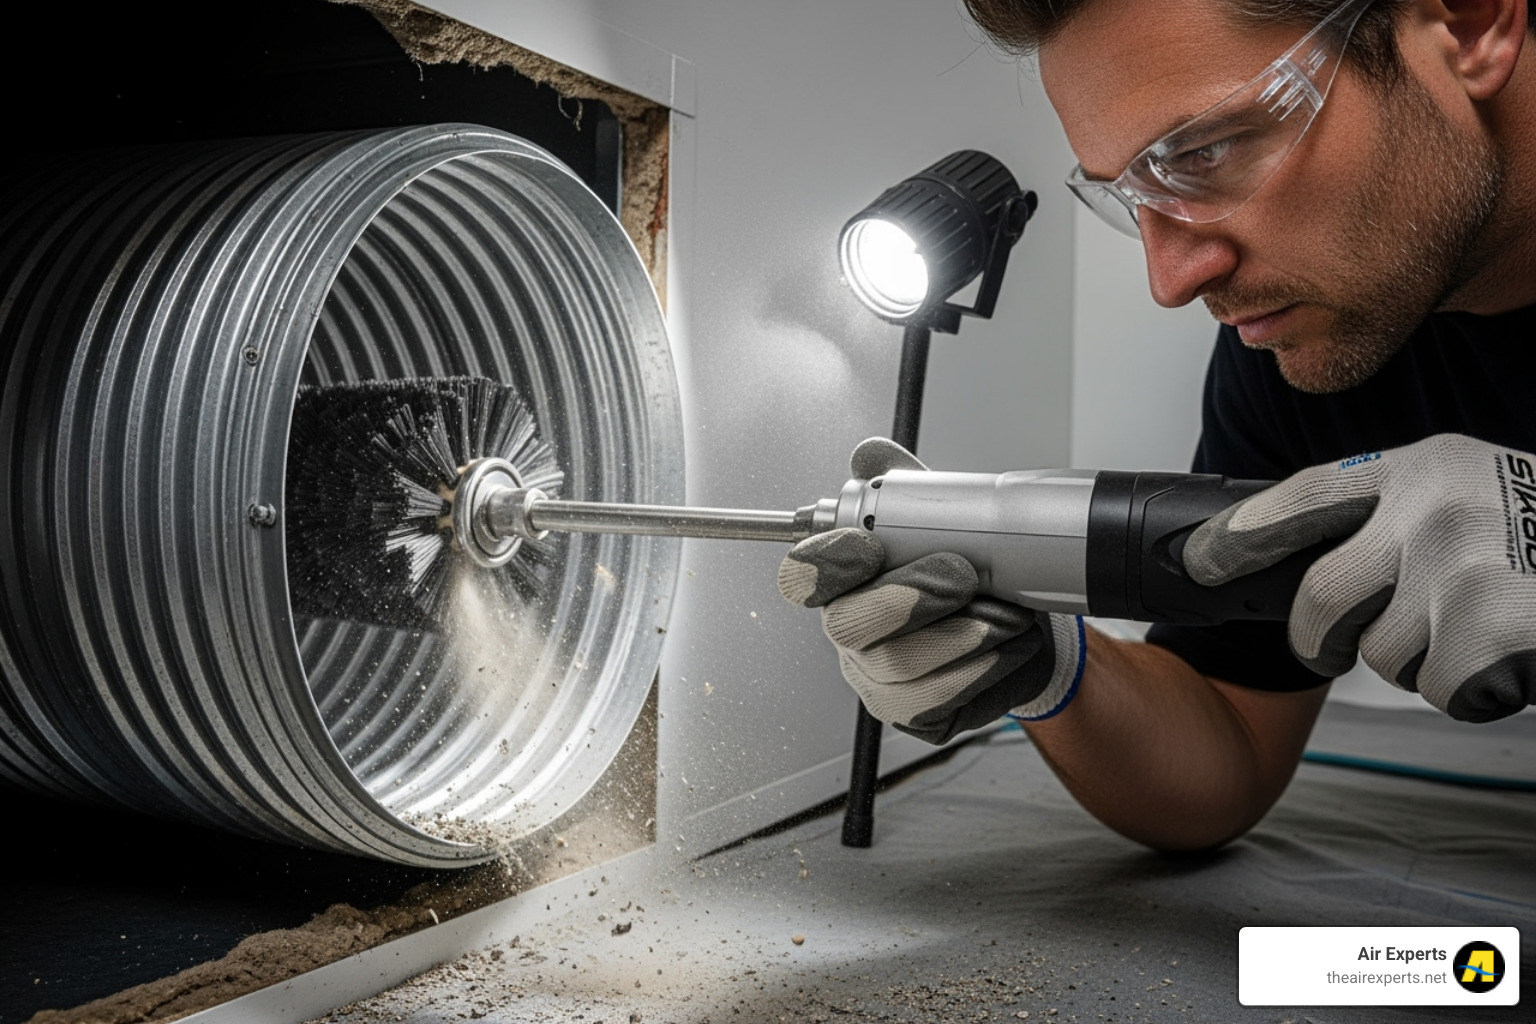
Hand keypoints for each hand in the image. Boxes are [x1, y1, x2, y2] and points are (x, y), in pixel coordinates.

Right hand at [777, 438, 1083, 743]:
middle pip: (848, 625)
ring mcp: (880, 681)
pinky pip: (939, 701)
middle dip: (908, 597)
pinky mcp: (918, 715)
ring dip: (961, 633)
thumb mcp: (940, 520)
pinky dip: (982, 669)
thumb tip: (868, 452)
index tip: (870, 542)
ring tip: (1005, 612)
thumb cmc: (968, 574)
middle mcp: (851, 636)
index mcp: (842, 586)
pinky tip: (1007, 646)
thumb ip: (904, 486)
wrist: (1020, 625)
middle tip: (963, 574)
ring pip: (900, 664)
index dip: (827, 561)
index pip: (804, 577)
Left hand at [1184, 433, 1535, 721]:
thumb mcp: (1467, 495)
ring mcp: (1459, 567)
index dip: (1244, 532)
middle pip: (1321, 598)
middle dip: (1319, 639)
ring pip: (1381, 651)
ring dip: (1419, 660)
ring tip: (1476, 627)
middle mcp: (1431, 508)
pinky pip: (1436, 687)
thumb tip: (1305, 565)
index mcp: (1420, 467)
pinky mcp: (1487, 629)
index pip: (1304, 496)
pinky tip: (1505, 654)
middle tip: (1333, 648)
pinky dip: (1467, 688)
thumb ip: (1392, 516)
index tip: (1198, 559)